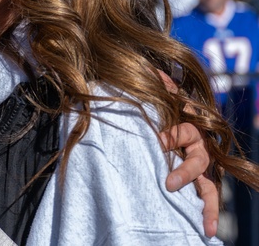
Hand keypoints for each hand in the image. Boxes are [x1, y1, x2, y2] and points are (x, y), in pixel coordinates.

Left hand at [161, 123, 218, 237]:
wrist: (182, 130)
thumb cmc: (167, 127)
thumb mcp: (164, 123)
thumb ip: (157, 127)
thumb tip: (141, 130)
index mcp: (192, 133)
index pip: (183, 133)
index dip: (170, 137)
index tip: (157, 142)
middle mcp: (201, 153)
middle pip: (197, 163)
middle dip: (185, 174)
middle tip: (170, 185)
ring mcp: (204, 172)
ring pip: (209, 189)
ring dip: (208, 208)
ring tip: (208, 227)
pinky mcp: (202, 185)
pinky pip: (204, 199)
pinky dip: (203, 213)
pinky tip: (203, 228)